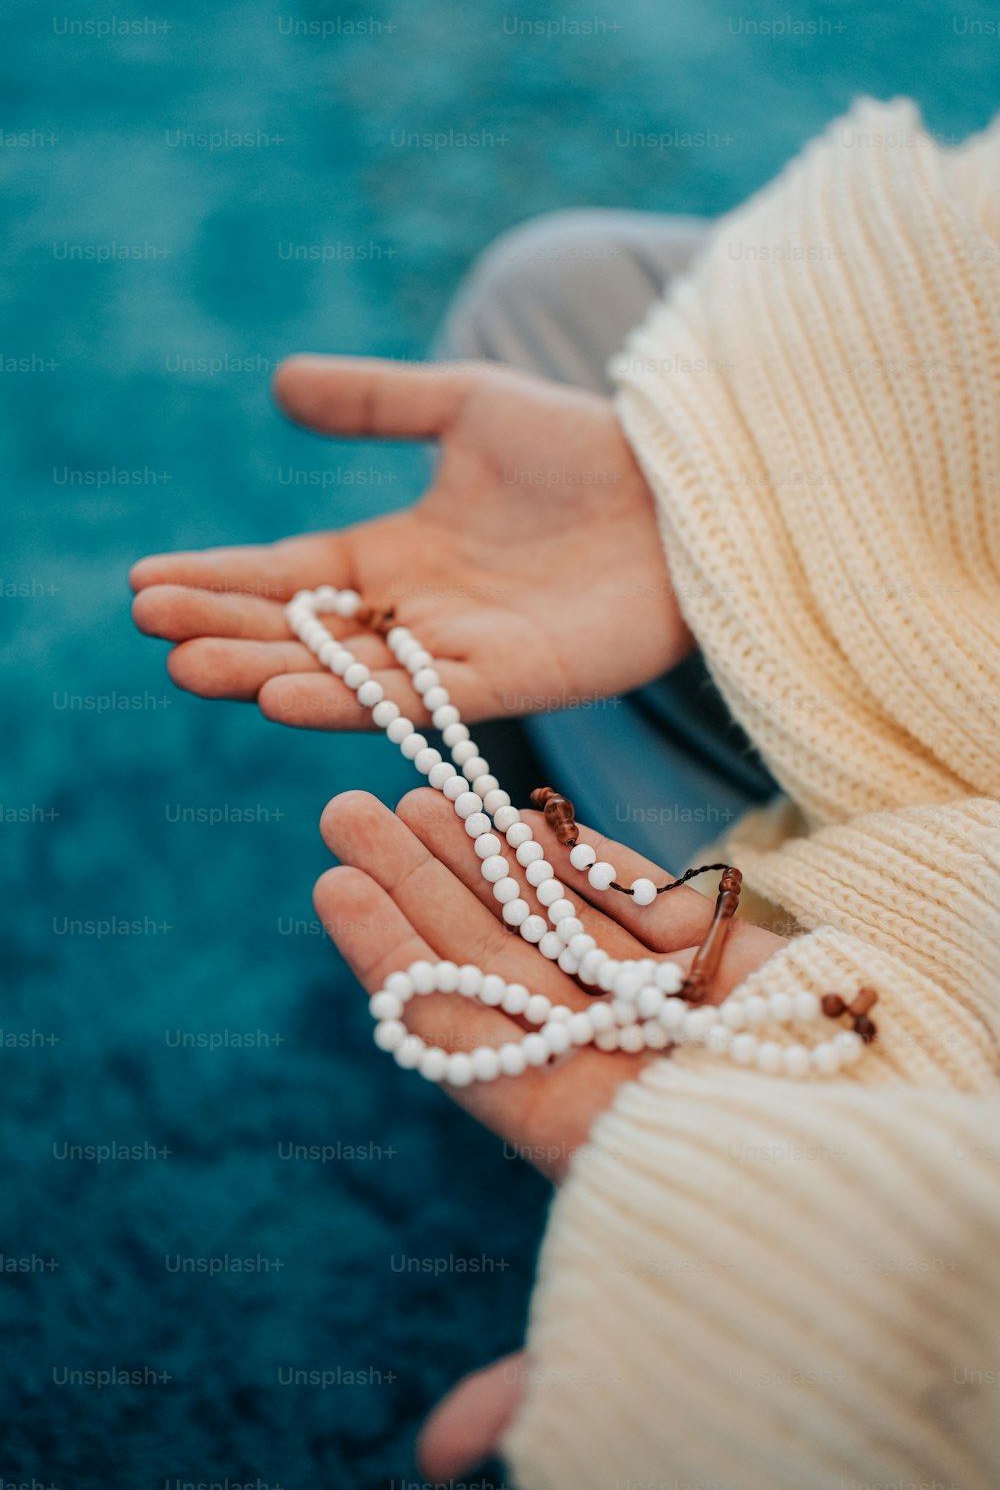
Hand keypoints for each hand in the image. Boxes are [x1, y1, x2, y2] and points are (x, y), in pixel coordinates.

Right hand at [130, 355, 690, 727]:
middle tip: (150, 629)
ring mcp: (463, 652)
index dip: (221, 579)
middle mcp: (418, 613)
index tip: (143, 583)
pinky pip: (424, 700)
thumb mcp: (465, 404)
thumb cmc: (583, 445)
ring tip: (191, 666)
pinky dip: (353, 702)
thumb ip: (378, 401)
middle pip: (305, 631)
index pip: (291, 574)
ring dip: (267, 671)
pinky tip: (285, 693)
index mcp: (399, 553)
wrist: (684, 486)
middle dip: (225, 630)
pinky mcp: (516, 680)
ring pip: (350, 674)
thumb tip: (279, 383)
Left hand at [314, 786, 783, 1477]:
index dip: (395, 963)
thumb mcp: (654, 1317)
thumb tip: (437, 1476)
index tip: (330, 894)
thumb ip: (542, 1371)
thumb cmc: (789, 1256)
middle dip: (420, 888)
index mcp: (584, 1138)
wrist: (920, 1201)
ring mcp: (670, 1008)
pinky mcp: (735, 965)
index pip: (464, 1040)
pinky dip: (583, 858)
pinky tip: (520, 815)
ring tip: (412, 795)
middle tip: (347, 815)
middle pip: (495, 963)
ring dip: (483, 856)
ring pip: (555, 919)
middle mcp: (615, 1063)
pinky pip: (645, 902)